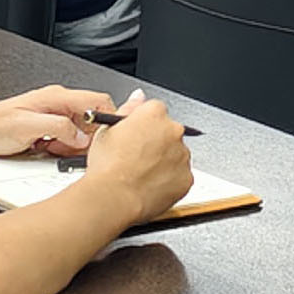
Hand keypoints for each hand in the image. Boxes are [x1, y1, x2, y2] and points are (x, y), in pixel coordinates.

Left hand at [0, 85, 117, 157]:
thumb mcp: (28, 127)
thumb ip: (59, 128)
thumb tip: (81, 136)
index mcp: (57, 97)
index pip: (98, 100)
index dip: (107, 119)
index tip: (104, 138)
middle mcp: (58, 103)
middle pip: (91, 118)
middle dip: (86, 137)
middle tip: (70, 148)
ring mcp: (54, 114)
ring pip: (80, 130)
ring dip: (72, 144)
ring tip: (53, 148)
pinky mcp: (48, 126)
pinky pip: (67, 137)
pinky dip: (62, 147)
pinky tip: (48, 150)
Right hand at [83, 92, 194, 221]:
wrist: (114, 197)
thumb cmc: (107, 166)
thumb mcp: (106, 130)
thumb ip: (128, 109)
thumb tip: (138, 96)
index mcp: (154, 114)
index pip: (155, 111)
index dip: (142, 125)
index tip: (136, 136)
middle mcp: (173, 131)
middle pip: (168, 132)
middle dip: (156, 142)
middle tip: (137, 158)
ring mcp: (182, 155)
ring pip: (175, 155)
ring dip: (164, 161)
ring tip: (140, 175)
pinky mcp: (186, 178)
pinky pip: (180, 177)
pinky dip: (169, 181)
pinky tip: (150, 186)